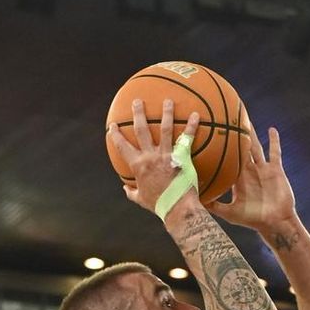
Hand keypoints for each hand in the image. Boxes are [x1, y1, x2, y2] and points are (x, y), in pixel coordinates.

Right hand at [106, 96, 199, 213]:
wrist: (177, 209)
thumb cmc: (159, 205)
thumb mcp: (141, 200)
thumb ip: (131, 192)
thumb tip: (125, 189)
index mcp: (137, 165)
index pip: (122, 146)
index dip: (116, 134)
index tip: (113, 125)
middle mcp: (150, 156)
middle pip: (141, 129)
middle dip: (138, 113)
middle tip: (137, 101)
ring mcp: (166, 155)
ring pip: (165, 128)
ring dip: (166, 113)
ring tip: (168, 100)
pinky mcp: (182, 157)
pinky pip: (187, 138)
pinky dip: (192, 126)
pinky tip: (196, 115)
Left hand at [216, 125, 297, 237]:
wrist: (275, 223)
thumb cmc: (253, 220)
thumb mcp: (230, 213)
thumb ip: (214, 206)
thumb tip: (194, 202)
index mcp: (237, 179)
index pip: (225, 159)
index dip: (218, 149)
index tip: (208, 136)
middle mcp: (249, 171)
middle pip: (239, 148)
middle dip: (232, 134)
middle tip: (223, 117)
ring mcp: (263, 169)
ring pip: (255, 146)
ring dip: (251, 133)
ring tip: (245, 117)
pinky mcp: (276, 170)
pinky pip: (275, 152)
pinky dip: (274, 141)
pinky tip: (271, 129)